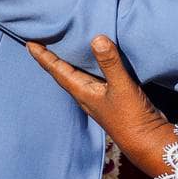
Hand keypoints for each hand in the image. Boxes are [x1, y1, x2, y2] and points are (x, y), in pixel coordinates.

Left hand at [29, 36, 177, 178]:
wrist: (148, 140)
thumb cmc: (131, 117)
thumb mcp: (121, 87)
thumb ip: (110, 63)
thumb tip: (96, 38)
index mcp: (82, 92)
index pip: (57, 71)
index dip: (43, 57)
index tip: (29, 43)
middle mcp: (87, 94)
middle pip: (63, 72)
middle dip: (52, 57)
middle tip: (42, 39)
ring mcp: (99, 97)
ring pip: (78, 74)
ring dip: (70, 60)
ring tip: (64, 45)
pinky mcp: (112, 96)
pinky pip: (94, 76)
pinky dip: (91, 64)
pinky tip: (96, 58)